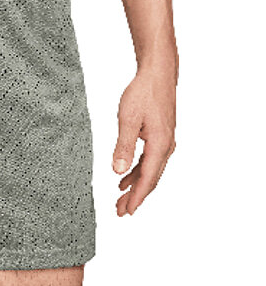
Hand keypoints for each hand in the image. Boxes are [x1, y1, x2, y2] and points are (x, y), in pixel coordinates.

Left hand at [113, 69, 175, 215]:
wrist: (158, 74)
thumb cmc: (143, 93)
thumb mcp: (128, 119)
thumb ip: (123, 146)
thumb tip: (118, 171)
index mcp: (160, 145)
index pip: (148, 179)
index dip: (137, 197)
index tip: (127, 211)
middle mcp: (166, 146)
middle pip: (150, 179)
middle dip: (135, 196)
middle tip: (120, 211)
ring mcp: (164, 142)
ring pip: (150, 170)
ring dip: (135, 185)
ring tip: (120, 198)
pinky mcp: (160, 136)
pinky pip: (149, 160)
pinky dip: (137, 171)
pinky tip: (126, 177)